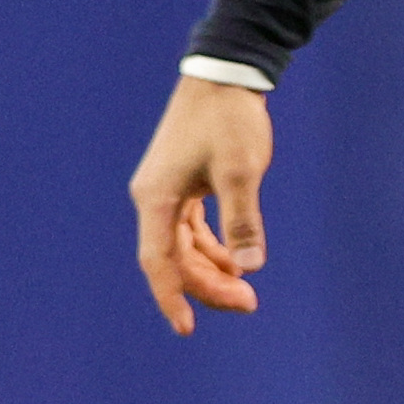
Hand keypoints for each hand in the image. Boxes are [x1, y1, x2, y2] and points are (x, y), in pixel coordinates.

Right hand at [126, 76, 274, 333]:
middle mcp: (154, 199)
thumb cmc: (230, 120)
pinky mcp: (184, 183)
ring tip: (246, 292)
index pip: (159, 261)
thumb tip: (249, 268)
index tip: (186, 328)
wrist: (225, 75)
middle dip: (207, 286)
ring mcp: (167, 191)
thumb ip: (242, 221)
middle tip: (248, 304)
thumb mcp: (241, 171)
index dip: (172, 297)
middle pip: (175, 258)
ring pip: (184, 246)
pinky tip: (236, 263)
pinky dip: (213, 248)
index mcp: (156, 198)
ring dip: (211, 270)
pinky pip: (193, 229)